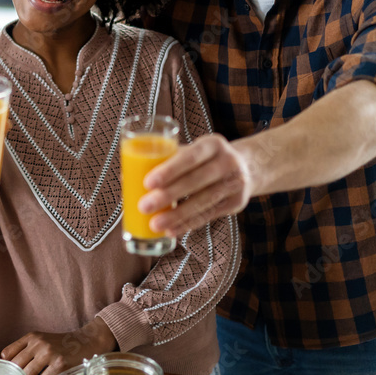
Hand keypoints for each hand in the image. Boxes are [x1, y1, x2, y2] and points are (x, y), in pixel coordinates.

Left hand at [1, 317, 116, 374]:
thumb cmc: (61, 345)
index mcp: (31, 337)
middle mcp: (38, 343)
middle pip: (16, 366)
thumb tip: (10, 368)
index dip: (9, 366)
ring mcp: (49, 354)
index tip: (13, 373)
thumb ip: (26, 351)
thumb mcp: (41, 341)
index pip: (7, 353)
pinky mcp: (60, 365)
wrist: (86, 342)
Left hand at [139, 133, 254, 236]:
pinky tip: (171, 230)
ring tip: (154, 224)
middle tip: (144, 206)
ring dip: (177, 215)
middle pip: (196, 181)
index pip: (190, 156)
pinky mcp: (236, 203)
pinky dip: (188, 224)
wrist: (248, 167)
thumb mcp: (193, 151)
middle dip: (168, 195)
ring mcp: (235, 183)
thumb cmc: (205, 159)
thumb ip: (165, 160)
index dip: (169, 170)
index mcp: (212, 144)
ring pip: (203, 201)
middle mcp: (228, 162)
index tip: (148, 182)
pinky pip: (208, 215)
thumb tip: (127, 176)